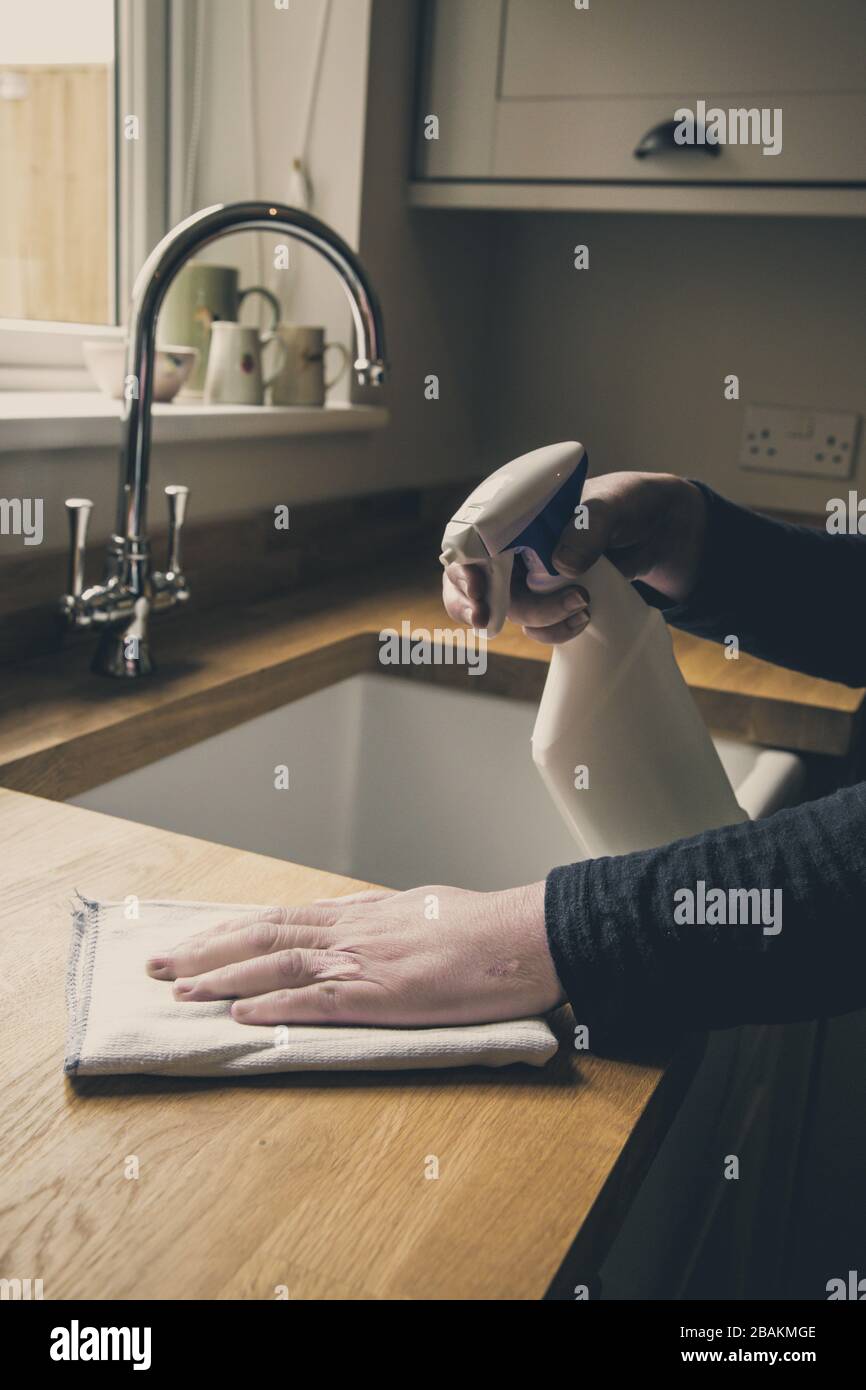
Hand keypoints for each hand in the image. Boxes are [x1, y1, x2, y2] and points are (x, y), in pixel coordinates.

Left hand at [146, 883, 564, 1025]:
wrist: (523, 935)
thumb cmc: (482, 926)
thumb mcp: (422, 909)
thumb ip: (383, 918)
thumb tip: (361, 918)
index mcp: (360, 915)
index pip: (279, 918)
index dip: (230, 931)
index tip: (193, 941)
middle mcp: (351, 932)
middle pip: (262, 934)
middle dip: (205, 951)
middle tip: (157, 964)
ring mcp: (362, 962)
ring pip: (276, 963)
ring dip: (223, 978)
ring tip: (180, 989)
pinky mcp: (381, 995)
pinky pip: (315, 1001)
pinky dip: (272, 1007)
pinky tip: (240, 1016)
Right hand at [442, 471, 706, 645]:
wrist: (657, 530)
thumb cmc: (628, 503)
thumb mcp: (614, 504)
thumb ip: (588, 528)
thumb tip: (562, 565)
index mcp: (516, 512)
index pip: (469, 539)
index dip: (463, 566)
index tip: (476, 588)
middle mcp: (514, 545)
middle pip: (475, 581)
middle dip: (480, 604)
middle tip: (488, 620)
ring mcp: (529, 577)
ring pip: (506, 611)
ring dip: (537, 618)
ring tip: (581, 606)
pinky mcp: (549, 601)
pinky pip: (536, 626)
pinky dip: (554, 631)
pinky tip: (583, 618)